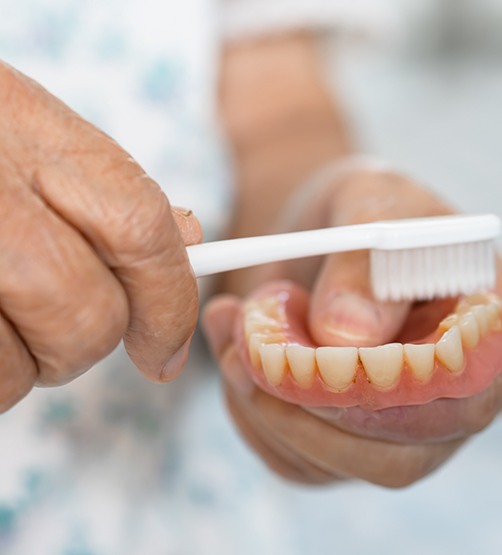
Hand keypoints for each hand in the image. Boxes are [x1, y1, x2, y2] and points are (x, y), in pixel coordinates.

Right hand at [0, 62, 200, 411]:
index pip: (143, 230)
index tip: (166, 352)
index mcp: (36, 133)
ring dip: (23, 364)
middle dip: (86, 344)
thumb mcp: (32, 134)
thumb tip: (188, 240)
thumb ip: (111, 191)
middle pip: (92, 317)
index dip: (170, 306)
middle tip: (56, 331)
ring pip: (23, 368)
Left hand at [202, 169, 501, 485]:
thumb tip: (348, 335)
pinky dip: (250, 415)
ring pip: (336, 463)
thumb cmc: (360, 211)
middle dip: (312, 411)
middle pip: (400, 455)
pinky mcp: (340, 434)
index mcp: (488, 330)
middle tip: (250, 352)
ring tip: (233, 331)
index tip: (323, 355)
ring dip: (268, 408)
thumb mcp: (369, 202)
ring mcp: (394, 423)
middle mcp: (448, 392)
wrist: (318, 236)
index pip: (471, 393)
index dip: (397, 392)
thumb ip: (365, 258)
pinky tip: (233, 353)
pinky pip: (294, 458)